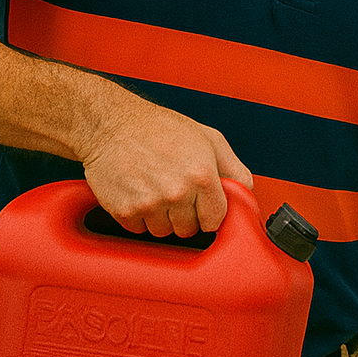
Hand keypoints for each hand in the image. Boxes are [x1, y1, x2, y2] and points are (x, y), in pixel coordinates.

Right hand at [77, 96, 251, 238]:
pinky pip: (139, 229)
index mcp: (201, 175)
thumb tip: (246, 191)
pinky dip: (139, 216)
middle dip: (185, 215)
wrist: (111, 124)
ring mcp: (150, 204)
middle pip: (190, 229)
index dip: (209, 213)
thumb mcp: (208, 138)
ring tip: (156, 189)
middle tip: (175, 192)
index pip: (216, 220)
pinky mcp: (125, 211)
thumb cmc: (159, 128)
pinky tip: (140, 192)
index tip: (202, 204)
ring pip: (164, 232)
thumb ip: (233, 168)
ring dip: (162, 217)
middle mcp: (177, 192)